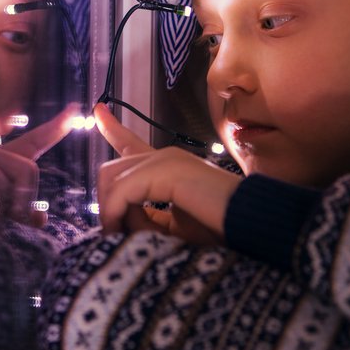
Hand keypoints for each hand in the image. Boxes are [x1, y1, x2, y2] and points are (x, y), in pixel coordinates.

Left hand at [94, 103, 240, 243]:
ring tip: (121, 238)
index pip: (131, 142)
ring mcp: (166, 159)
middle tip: (116, 234)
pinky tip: (123, 232)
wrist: (251, 227)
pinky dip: (116, 214)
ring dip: (110, 213)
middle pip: (111, 170)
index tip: (97, 110)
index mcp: (167, 167)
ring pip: (111, 179)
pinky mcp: (168, 170)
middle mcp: (165, 156)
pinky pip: (122, 192)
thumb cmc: (219, 230)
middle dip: (106, 204)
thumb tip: (117, 216)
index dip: (112, 127)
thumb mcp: (173, 227)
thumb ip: (145, 218)